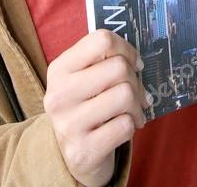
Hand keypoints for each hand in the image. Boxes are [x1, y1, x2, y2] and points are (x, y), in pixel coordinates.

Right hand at [45, 29, 150, 186]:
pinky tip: (125, 127)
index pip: (101, 41)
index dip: (126, 49)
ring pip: (125, 95)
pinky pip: (125, 125)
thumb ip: (103, 61)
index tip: (134, 62)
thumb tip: (137, 57)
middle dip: (135, 79)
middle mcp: (59, 95)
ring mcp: (69, 124)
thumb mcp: (83, 79)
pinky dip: (133, 124)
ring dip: (137, 104)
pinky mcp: (83, 151)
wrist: (71, 156)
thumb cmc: (86, 107)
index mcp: (59, 69)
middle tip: (137, 90)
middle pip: (118, 67)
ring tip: (134, 110)